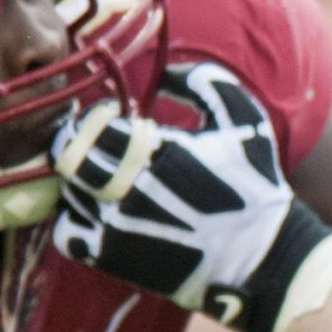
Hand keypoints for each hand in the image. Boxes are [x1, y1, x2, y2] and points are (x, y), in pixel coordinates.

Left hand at [50, 65, 329, 331]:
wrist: (264, 258)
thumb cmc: (256, 186)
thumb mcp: (246, 121)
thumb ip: (204, 82)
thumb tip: (162, 72)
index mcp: (158, 150)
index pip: (93, 125)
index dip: (95, 118)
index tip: (111, 121)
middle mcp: (131, 188)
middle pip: (69, 158)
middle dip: (75, 147)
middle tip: (92, 148)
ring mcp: (118, 226)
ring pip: (68, 194)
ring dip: (80, 184)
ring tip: (105, 182)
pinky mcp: (113, 258)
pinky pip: (66, 234)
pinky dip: (74, 221)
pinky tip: (100, 214)